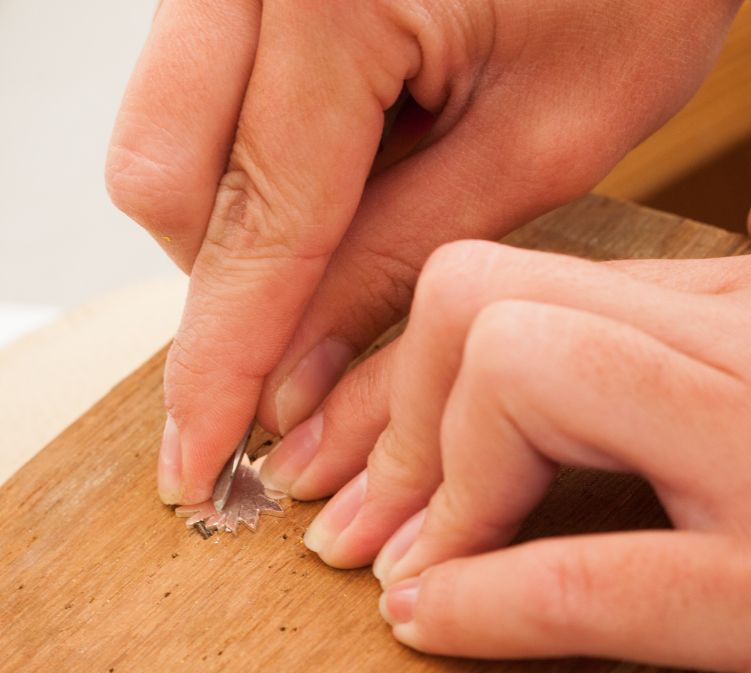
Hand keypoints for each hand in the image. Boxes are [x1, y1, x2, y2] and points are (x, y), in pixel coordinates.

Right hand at [105, 0, 740, 503]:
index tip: (201, 456)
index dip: (226, 358)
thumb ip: (400, 258)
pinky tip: (346, 176)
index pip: (257, 219)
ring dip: (244, 222)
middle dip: (227, 284)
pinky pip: (210, 94)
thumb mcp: (542, 144)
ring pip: (173, 134)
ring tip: (356, 234)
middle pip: (164, 174)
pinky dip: (260, 164)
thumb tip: (292, 372)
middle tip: (305, 345)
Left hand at [270, 195, 750, 672]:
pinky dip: (482, 599)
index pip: (531, 278)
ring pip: (522, 386)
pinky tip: (436, 618)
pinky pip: (583, 574)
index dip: (434, 361)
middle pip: (492, 306)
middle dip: (405, 408)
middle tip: (381, 503)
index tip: (403, 440)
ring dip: (435, 482)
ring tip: (411, 558)